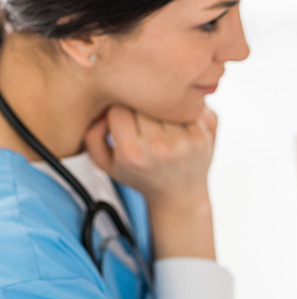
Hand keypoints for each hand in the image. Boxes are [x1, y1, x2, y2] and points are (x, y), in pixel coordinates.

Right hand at [84, 105, 217, 258]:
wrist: (179, 196)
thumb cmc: (141, 175)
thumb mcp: (106, 163)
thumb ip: (92, 136)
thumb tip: (103, 110)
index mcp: (132, 152)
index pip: (117, 109)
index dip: (118, 112)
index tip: (123, 121)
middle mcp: (159, 146)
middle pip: (143, 103)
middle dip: (140, 108)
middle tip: (142, 121)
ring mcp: (184, 141)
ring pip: (166, 102)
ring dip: (163, 108)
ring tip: (161, 124)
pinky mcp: (202, 137)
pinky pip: (189, 107)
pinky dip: (185, 110)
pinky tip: (180, 124)